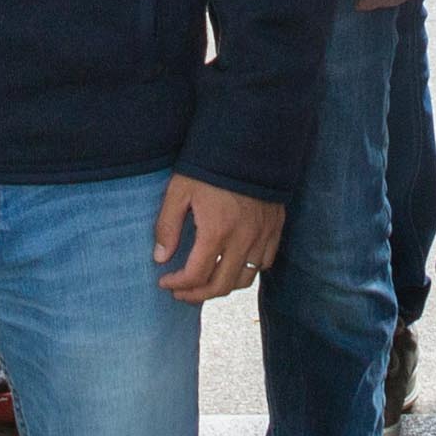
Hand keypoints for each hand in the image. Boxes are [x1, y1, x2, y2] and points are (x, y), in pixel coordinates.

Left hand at [153, 175, 285, 300]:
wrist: (249, 141)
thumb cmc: (210, 164)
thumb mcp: (180, 190)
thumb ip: (167, 226)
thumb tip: (160, 258)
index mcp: (217, 230)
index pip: (196, 275)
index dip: (177, 284)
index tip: (164, 281)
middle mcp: (243, 239)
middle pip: (221, 285)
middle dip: (197, 295)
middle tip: (180, 293)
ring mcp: (263, 235)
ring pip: (245, 279)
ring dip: (222, 287)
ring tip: (205, 283)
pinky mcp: (275, 227)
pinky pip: (265, 263)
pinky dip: (248, 271)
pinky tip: (232, 265)